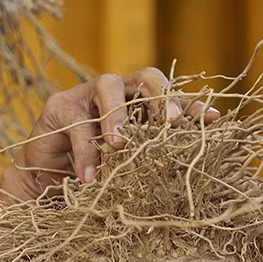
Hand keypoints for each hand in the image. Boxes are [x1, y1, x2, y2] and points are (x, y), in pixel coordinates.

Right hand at [0, 69, 219, 201]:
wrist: (49, 181)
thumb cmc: (100, 173)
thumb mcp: (132, 169)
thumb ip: (155, 165)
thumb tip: (195, 185)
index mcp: (144, 105)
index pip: (174, 99)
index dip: (193, 107)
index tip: (212, 119)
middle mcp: (121, 92)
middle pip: (147, 77)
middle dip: (162, 96)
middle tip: (170, 122)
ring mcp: (88, 95)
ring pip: (109, 87)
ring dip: (118, 115)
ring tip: (121, 145)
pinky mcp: (59, 107)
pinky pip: (77, 124)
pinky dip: (86, 152)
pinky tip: (90, 176)